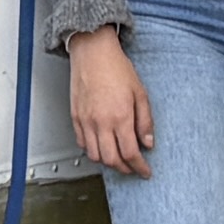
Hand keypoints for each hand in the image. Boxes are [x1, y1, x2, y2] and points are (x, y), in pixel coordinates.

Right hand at [66, 27, 155, 178]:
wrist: (93, 52)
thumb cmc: (116, 68)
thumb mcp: (140, 93)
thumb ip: (145, 121)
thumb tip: (148, 142)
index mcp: (120, 117)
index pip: (131, 153)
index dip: (140, 167)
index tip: (145, 171)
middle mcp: (101, 122)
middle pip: (111, 160)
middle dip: (124, 168)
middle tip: (133, 168)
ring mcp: (86, 121)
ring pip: (95, 156)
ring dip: (108, 162)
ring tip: (118, 159)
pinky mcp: (75, 117)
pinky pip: (82, 143)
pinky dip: (92, 150)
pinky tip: (101, 146)